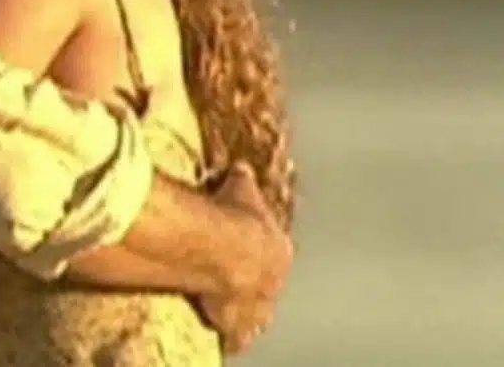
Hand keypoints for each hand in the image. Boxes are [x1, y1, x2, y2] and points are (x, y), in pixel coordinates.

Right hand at [199, 162, 292, 353]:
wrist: (223, 248)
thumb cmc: (235, 215)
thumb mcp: (240, 188)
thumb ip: (243, 180)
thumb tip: (242, 168)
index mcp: (280, 250)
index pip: (275, 253)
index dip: (261, 252)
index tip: (248, 249)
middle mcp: (274, 282)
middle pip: (268, 288)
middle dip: (259, 286)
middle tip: (242, 284)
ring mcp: (257, 305)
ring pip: (258, 318)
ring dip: (249, 316)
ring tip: (235, 313)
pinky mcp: (235, 322)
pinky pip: (235, 335)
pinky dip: (230, 335)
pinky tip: (223, 334)